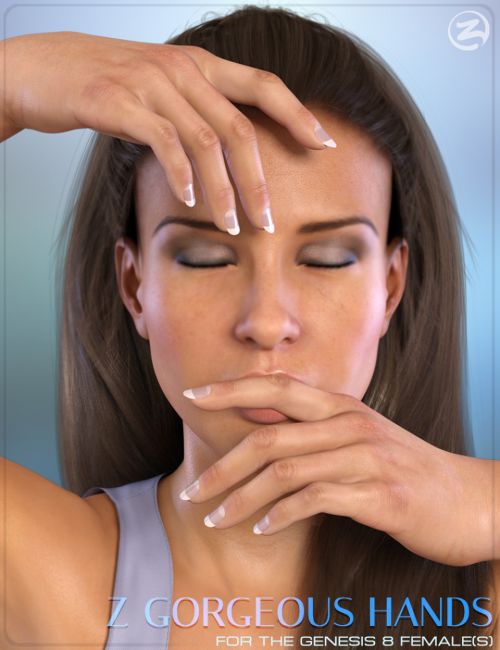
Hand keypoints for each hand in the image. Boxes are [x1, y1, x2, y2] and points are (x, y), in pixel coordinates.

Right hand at [1, 31, 334, 231]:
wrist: (41, 69)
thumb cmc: (105, 87)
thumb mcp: (159, 92)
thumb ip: (194, 114)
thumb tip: (223, 156)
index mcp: (199, 65)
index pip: (263, 86)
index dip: (297, 115)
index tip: (324, 146)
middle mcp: (182, 69)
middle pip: (240, 128)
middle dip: (259, 180)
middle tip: (269, 223)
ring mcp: (151, 82)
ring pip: (206, 140)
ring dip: (224, 190)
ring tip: (232, 228)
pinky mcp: (119, 100)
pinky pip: (164, 142)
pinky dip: (183, 175)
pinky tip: (191, 201)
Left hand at [180, 374, 496, 566]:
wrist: (469, 499)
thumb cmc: (404, 469)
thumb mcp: (359, 438)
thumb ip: (313, 430)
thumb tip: (260, 428)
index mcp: (341, 405)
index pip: (277, 387)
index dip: (232, 388)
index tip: (194, 396)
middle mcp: (350, 424)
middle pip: (269, 436)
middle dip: (222, 465)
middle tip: (192, 491)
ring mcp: (365, 457)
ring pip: (284, 472)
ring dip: (241, 498)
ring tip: (215, 518)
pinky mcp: (378, 494)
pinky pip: (314, 500)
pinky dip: (280, 516)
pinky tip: (260, 530)